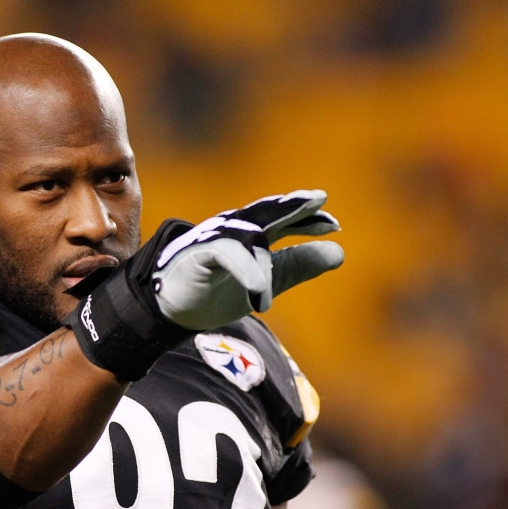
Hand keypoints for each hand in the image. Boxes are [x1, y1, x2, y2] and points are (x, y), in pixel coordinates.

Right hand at [152, 190, 342, 329]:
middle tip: (317, 200)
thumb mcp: (266, 280)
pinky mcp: (197, 254)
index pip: (282, 221)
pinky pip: (225, 255)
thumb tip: (339, 253)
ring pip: (245, 234)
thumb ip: (297, 266)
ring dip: (265, 248)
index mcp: (251, 235)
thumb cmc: (214, 291)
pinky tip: (261, 291)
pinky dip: (244, 270)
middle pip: (265, 214)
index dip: (307, 220)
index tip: (333, 226)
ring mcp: (214, 240)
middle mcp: (233, 231)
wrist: (168, 308)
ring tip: (278, 269)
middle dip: (290, 207)